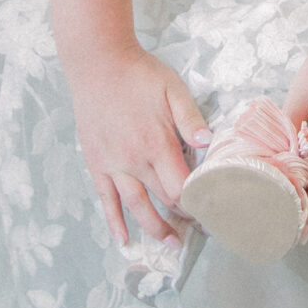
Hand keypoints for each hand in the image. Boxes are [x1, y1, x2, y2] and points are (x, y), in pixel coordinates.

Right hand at [64, 42, 209, 248]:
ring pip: (135, 206)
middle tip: (198, 228)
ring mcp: (113, 164)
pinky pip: (105, 199)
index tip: (211, 210)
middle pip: (162, 199)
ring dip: (153, 229)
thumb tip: (208, 143)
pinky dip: (114, 221)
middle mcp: (134, 160)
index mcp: (156, 143)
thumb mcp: (172, 88)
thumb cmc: (138, 73)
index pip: (180, 186)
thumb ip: (190, 118)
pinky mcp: (96, 163)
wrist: (97, 63)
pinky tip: (122, 239)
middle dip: (181, 217)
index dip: (197, 202)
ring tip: (169, 245)